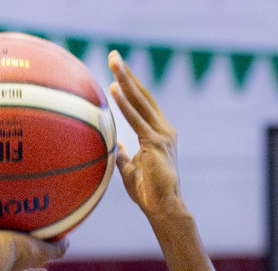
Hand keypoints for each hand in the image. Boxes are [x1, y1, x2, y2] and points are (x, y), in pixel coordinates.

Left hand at [109, 51, 183, 217]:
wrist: (164, 208)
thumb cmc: (148, 192)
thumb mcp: (130, 168)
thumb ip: (123, 154)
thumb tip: (114, 144)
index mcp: (159, 133)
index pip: (143, 104)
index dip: (130, 86)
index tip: (117, 71)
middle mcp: (164, 129)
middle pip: (143, 95)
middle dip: (127, 74)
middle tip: (113, 55)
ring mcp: (162, 134)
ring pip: (140, 101)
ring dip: (125, 80)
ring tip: (113, 62)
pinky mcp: (156, 143)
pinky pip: (136, 119)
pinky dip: (125, 104)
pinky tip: (113, 89)